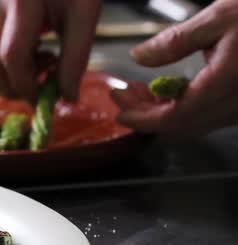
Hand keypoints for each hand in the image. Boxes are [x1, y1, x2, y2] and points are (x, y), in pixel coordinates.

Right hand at [0, 0, 101, 102]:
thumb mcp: (83, 14)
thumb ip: (75, 58)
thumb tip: (67, 98)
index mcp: (21, 1)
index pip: (12, 56)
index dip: (26, 86)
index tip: (44, 100)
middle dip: (10, 88)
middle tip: (36, 91)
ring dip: (8, 74)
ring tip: (41, 59)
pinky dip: (3, 59)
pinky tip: (29, 46)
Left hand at [112, 0, 237, 137]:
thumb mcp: (219, 17)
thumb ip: (175, 42)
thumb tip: (139, 57)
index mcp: (227, 85)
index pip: (175, 117)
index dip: (143, 118)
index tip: (120, 110)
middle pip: (182, 126)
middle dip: (147, 115)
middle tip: (123, 96)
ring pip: (196, 123)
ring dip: (163, 112)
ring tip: (139, 93)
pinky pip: (210, 115)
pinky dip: (183, 107)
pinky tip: (168, 92)